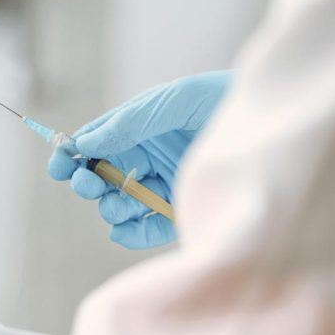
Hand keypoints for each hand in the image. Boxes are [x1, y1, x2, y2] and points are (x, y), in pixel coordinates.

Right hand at [48, 70, 232, 248]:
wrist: (276, 123)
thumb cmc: (223, 100)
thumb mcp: (173, 101)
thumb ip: (129, 122)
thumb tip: (86, 142)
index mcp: (138, 130)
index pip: (95, 144)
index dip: (72, 155)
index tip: (58, 165)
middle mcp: (147, 160)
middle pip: (102, 178)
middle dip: (88, 183)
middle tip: (87, 184)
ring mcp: (163, 188)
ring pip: (120, 205)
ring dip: (111, 207)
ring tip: (117, 204)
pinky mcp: (182, 214)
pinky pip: (146, 230)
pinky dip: (130, 234)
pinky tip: (124, 229)